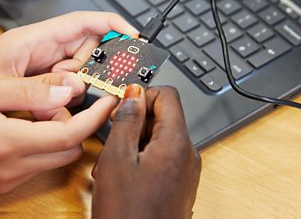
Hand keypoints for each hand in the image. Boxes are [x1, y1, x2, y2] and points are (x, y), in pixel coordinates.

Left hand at [0, 11, 137, 97]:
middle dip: (92, 69)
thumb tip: (75, 88)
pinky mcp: (43, 81)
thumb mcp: (2, 84)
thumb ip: (40, 87)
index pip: (84, 22)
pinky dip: (63, 101)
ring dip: (74, 90)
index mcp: (37, 38)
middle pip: (88, 50)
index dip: (112, 25)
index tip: (134, 37)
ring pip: (80, 73)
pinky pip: (66, 89)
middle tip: (82, 88)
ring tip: (49, 102)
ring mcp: (45, 65)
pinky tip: (43, 110)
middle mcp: (45, 48)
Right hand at [0, 72, 118, 193]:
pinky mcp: (1, 184)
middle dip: (81, 126)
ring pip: (56, 159)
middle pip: (69, 151)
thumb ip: (29, 92)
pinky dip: (45, 146)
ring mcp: (6, 180)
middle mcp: (11, 169)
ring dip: (63, 136)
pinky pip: (37, 165)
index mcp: (8, 143)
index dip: (94, 117)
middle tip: (80, 100)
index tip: (109, 100)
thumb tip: (67, 91)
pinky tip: (32, 126)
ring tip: (52, 110)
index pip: (69, 135)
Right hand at [91, 85, 200, 218]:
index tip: (122, 108)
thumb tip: (133, 94)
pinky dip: (141, 159)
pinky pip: (161, 157)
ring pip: (159, 138)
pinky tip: (124, 177)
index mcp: (176, 143)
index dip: (142, 96)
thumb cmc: (129, 214)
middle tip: (112, 141)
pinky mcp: (179, 183)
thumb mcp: (117, 159)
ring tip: (115, 165)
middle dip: (135, 123)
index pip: (167, 95)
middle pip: (163, 117)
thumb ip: (126, 120)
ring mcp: (185, 170)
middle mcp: (187, 154)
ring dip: (134, 143)